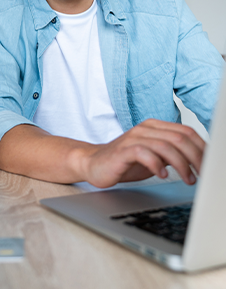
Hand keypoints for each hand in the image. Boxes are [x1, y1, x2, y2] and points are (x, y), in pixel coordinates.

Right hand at [81, 119, 205, 187]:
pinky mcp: (123, 150)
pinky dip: (157, 165)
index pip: (186, 131)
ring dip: (181, 165)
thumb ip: (173, 154)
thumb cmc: (125, 162)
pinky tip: (162, 175)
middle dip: (197, 158)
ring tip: (188, 179)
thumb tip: (200, 162)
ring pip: (166, 146)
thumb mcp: (154, 157)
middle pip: (180, 138)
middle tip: (203, 175)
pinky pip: (145, 153)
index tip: (210, 165)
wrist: (94, 163)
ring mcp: (133, 138)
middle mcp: (145, 129)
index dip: (202, 148)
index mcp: (154, 127)